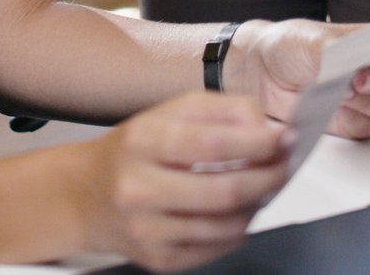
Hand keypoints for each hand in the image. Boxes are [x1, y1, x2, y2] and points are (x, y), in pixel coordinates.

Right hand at [76, 90, 289, 271]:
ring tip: (260, 188)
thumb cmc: (135, 151)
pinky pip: (217, 248)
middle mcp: (139, 188)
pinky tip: (234, 213)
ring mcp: (147, 229)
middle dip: (268, 178)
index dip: (259, 142)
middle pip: (225, 191)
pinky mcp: (158, 259)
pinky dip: (237, 230)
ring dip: (256, 206)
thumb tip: (267, 128)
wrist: (84, 196)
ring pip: (227, 225)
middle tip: (284, 166)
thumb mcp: (168, 113)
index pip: (212, 143)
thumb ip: (221, 111)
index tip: (285, 138)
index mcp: (142, 142)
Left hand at [226, 19, 369, 141]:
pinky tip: (332, 106)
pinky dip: (350, 119)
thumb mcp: (317, 41)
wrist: (261, 73)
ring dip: (363, 102)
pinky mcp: (354, 122)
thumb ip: (351, 50)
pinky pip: (367, 128)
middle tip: (355, 81)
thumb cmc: (289, 47)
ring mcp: (369, 99)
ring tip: (336, 90)